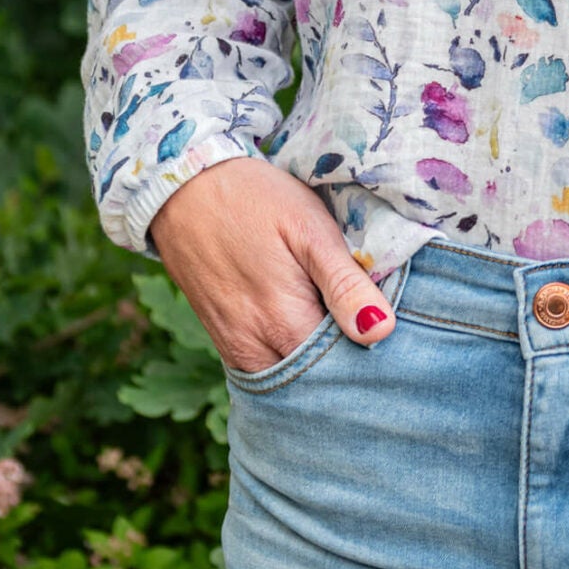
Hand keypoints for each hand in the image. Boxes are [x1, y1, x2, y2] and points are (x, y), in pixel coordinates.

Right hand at [150, 154, 393, 371]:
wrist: (183, 189)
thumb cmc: (255, 200)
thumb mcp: (309, 229)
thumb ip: (344, 284)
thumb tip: (381, 330)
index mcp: (286, 324)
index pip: (346, 367)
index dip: (372, 350)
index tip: (384, 323)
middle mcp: (258, 351)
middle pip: (318, 380)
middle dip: (347, 361)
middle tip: (366, 320)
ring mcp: (237, 351)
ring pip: (292, 379)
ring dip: (319, 362)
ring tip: (336, 319)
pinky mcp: (224, 343)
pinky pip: (268, 369)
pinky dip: (292, 357)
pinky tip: (306, 324)